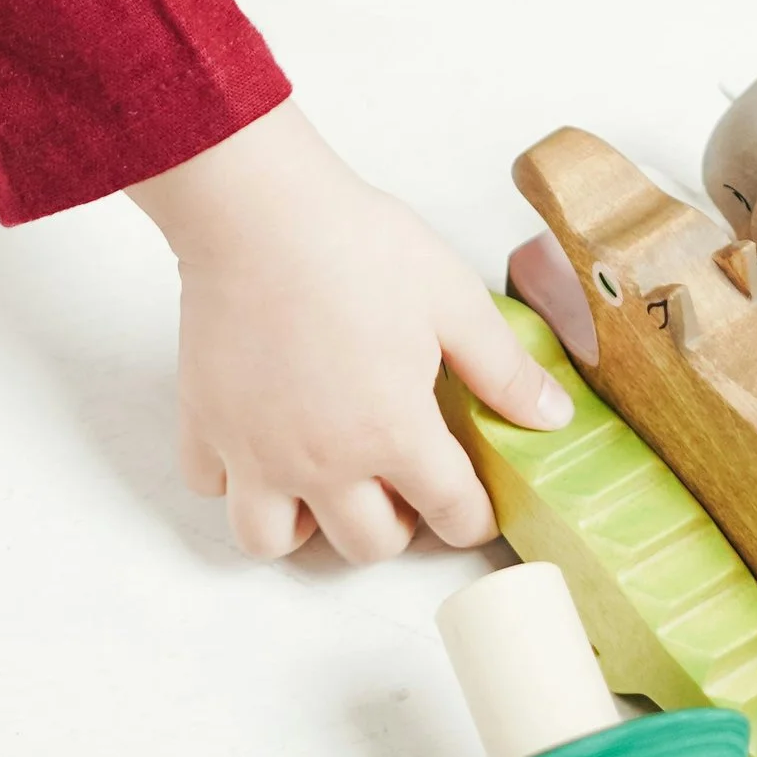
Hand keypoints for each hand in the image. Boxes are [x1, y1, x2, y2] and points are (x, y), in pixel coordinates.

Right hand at [130, 105, 571, 563]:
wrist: (260, 210)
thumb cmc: (357, 245)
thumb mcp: (453, 299)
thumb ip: (504, 370)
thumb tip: (553, 417)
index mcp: (393, 433)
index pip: (452, 515)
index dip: (474, 515)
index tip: (473, 501)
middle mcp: (322, 461)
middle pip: (367, 546)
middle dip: (397, 524)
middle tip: (400, 476)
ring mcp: (255, 450)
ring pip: (273, 541)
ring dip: (306, 524)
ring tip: (324, 476)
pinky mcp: (203, 423)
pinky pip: (211, 485)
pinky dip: (234, 477)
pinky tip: (260, 435)